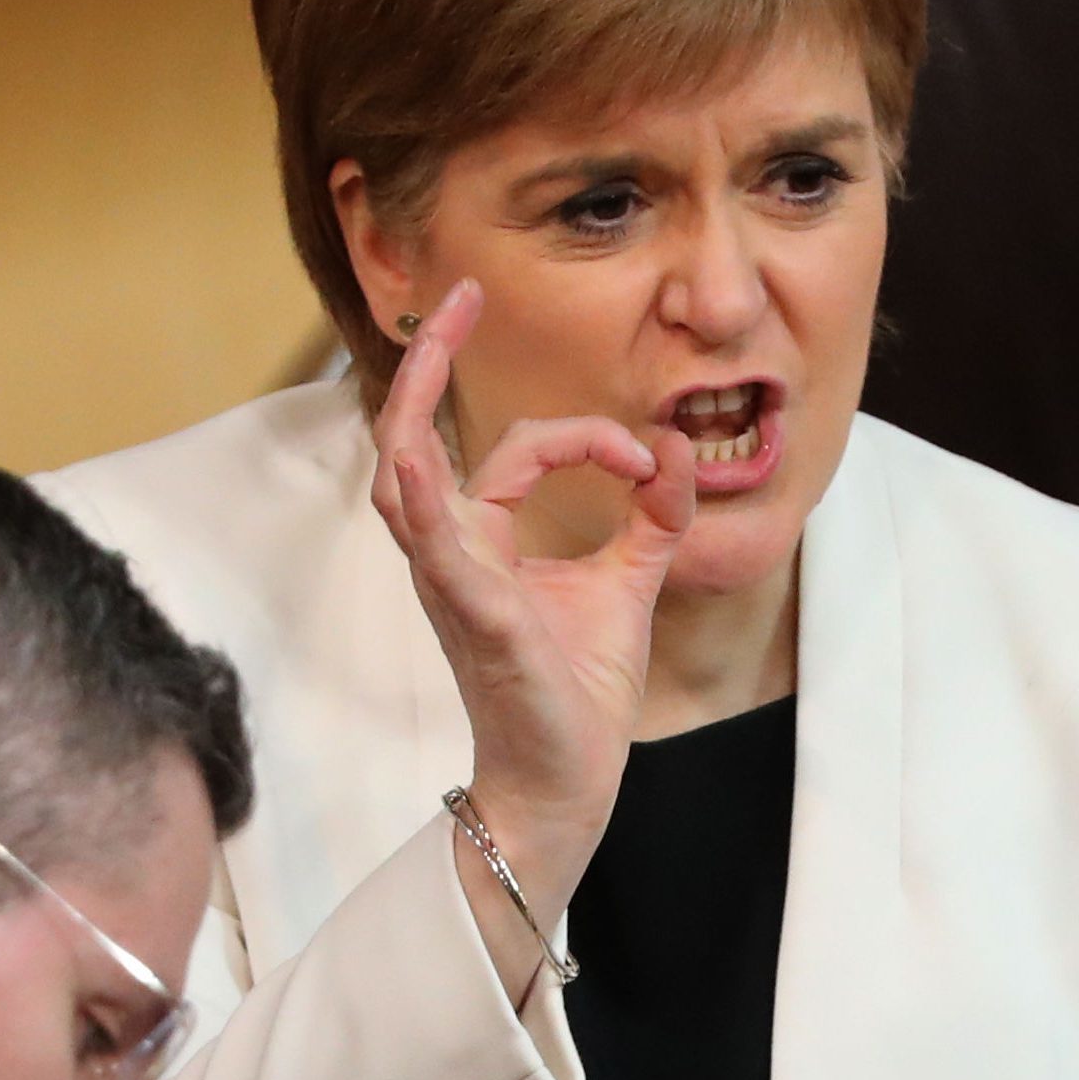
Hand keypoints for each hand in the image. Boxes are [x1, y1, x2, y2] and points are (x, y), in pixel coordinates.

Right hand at [371, 279, 694, 985]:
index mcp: (482, 543)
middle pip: (413, 442)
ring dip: (411, 410)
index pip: (515, 450)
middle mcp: (452, 555)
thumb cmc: (578, 692)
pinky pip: (436, 549)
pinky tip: (414, 456)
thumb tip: (675, 447)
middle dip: (429, 366)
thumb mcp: (628, 584)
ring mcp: (454, 585)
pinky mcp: (477, 618)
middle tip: (457, 297)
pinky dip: (422, 500)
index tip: (644, 459)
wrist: (569, 782)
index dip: (585, 437)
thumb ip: (651, 516)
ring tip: (426, 341)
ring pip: (403, 483)